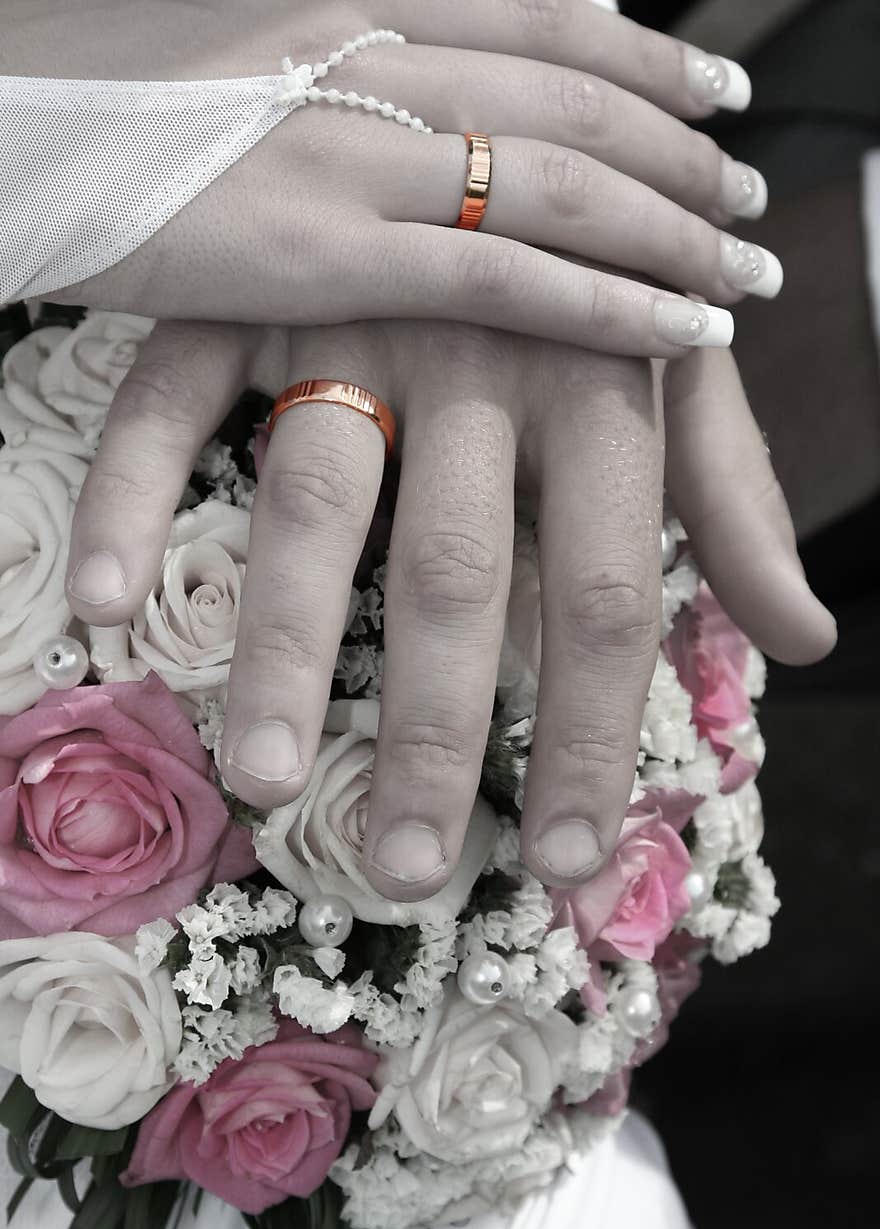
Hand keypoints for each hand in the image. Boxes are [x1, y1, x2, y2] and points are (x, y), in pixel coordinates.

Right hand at [15, 1, 778, 353]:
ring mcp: (352, 145)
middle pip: (579, 98)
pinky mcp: (322, 248)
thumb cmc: (90, 88)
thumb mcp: (230, 33)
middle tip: (750, 201)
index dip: (650, 50)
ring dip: (674, 232)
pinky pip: (503, 277)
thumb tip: (419, 63)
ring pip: (564, 186)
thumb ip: (341, 48)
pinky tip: (681, 332)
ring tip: (742, 273)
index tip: (718, 89)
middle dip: (685, 153)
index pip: (549, 9)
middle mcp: (372, 45)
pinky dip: (606, 306)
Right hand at [65, 318, 834, 896]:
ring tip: (268, 778)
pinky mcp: (245, 292)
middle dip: (431, 731)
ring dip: (283, 643)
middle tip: (407, 869)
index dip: (586, 735)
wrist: (508, 93)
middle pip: (456, 571)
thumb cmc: (600, 277)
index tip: (557, 862)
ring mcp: (351, 316)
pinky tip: (111, 607)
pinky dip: (134, 495)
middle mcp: (483, 352)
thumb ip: (735, 508)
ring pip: (315, 496)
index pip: (607, 594)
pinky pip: (171, 397)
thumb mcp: (685, 378)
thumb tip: (802, 640)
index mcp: (602, 383)